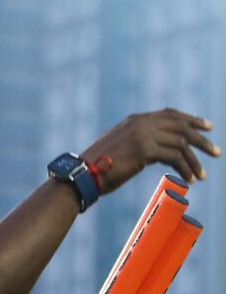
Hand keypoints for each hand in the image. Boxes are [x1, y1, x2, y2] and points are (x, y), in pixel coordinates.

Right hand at [82, 108, 219, 192]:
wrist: (82, 175)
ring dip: (195, 159)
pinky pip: (174, 157)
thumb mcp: (118, 148)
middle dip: (201, 139)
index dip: (191, 120)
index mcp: (136, 120)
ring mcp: (143, 135)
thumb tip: (149, 152)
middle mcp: (142, 123)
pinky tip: (189, 179)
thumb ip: (135, 143)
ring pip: (180, 143)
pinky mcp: (144, 150)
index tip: (206, 127)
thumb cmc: (96, 168)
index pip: (170, 114)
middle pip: (181, 125)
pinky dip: (185, 168)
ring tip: (203, 174)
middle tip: (215, 151)